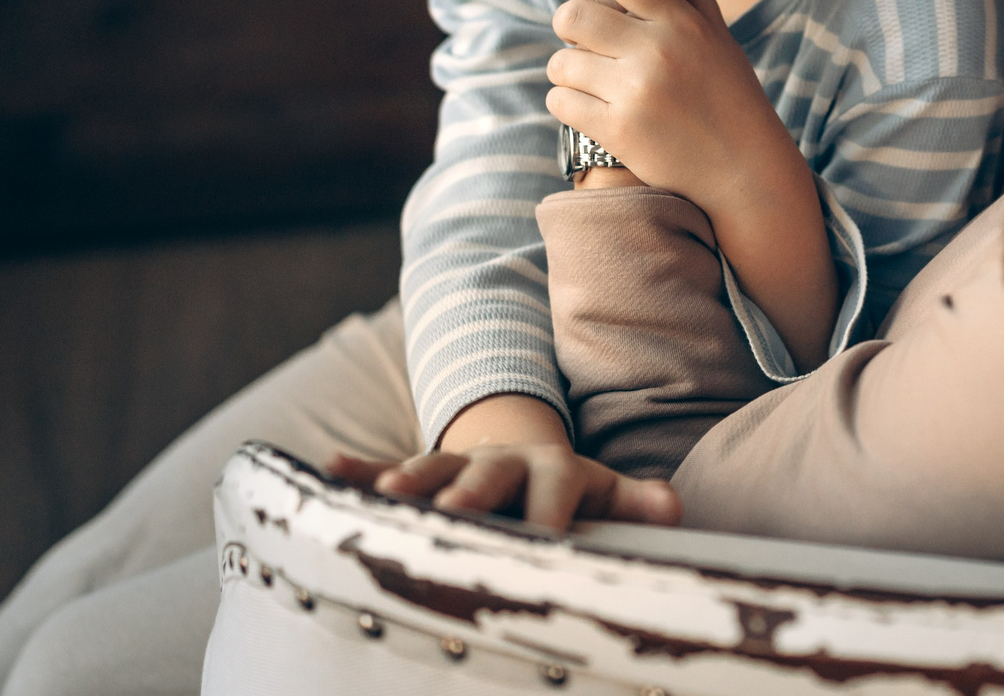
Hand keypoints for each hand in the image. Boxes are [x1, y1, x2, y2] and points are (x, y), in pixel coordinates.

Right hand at [327, 447, 679, 534]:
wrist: (528, 459)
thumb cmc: (572, 495)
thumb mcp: (606, 494)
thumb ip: (635, 502)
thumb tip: (675, 505)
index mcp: (552, 471)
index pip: (555, 491)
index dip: (550, 516)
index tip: (546, 545)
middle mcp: (501, 464)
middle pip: (484, 477)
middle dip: (468, 496)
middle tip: (451, 513)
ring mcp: (457, 466)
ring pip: (429, 470)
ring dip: (406, 482)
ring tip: (384, 498)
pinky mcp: (420, 475)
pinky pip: (383, 468)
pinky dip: (358, 472)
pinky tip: (329, 470)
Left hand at [542, 0, 839, 363]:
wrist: (746, 173)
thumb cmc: (732, 102)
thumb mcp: (720, 42)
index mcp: (681, 22)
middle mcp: (658, 51)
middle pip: (573, 16)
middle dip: (566, 27)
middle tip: (581, 43)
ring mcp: (636, 92)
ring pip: (561, 63)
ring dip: (565, 71)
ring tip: (589, 83)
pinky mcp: (619, 131)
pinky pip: (561, 103)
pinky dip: (565, 103)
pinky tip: (587, 109)